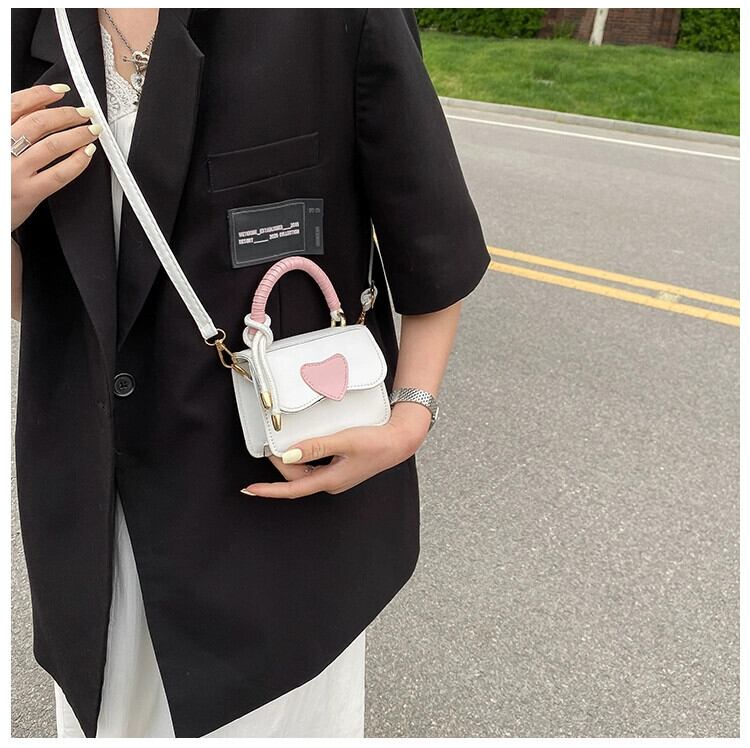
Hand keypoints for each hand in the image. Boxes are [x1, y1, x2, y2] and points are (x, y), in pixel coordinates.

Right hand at [12, 84, 101, 231]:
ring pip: (52, 145)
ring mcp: (15, 172)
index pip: (16, 105)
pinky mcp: (28, 193)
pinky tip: (87, 153)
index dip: (41, 94)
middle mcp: (2, 149)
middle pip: (38, 123)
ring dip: (77, 134)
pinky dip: (77, 161)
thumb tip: (41, 107)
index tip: (61, 91)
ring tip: (92, 130)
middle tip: (85, 113)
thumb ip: (14, 126)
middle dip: (67, 114)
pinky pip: (59, 174)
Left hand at [241, 402, 431, 498]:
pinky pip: (313, 465)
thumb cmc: (377, 443)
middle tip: (271, 444)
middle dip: (281, 463)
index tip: (250, 489)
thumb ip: (315, 447)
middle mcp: (330, 482)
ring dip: (291, 461)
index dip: (269, 490)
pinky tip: (301, 446)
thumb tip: (289, 455)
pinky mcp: (339, 467)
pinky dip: (303, 457)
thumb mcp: (344, 441)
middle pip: (295, 478)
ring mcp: (334, 476)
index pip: (292, 489)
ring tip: (281, 445)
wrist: (398, 441)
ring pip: (303, 472)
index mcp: (330, 480)